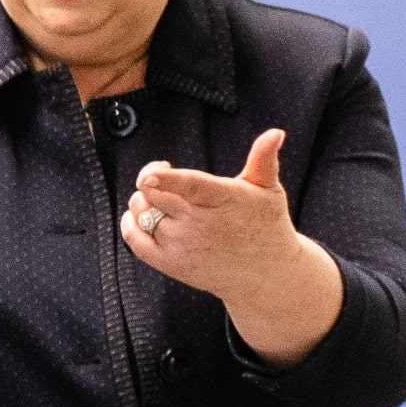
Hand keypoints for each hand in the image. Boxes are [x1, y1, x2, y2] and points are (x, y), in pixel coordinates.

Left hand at [125, 130, 343, 364]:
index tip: (151, 174)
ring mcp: (183, 245)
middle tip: (161, 177)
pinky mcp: (171, 264)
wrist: (267, 274)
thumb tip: (275, 132)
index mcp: (224, 200)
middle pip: (154, 195)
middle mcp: (200, 224)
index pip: (190, 186)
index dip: (166, 179)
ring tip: (161, 198)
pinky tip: (139, 215)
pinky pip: (135, 240)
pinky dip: (130, 223)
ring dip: (142, 200)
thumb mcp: (269, 190)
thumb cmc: (266, 224)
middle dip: (150, 180)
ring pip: (142, 213)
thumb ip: (263, 159)